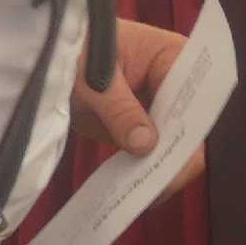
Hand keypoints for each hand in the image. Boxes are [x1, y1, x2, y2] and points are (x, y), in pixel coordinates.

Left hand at [70, 19, 202, 197]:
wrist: (49, 57)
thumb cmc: (75, 50)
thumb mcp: (93, 79)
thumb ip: (119, 110)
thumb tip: (146, 145)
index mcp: (173, 57)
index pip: (196, 94)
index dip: (192, 124)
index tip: (176, 155)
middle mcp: (174, 84)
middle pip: (191, 125)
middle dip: (178, 156)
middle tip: (159, 185)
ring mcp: (158, 109)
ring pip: (174, 145)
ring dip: (160, 169)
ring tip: (146, 194)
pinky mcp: (141, 128)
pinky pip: (149, 154)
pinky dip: (142, 172)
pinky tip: (132, 188)